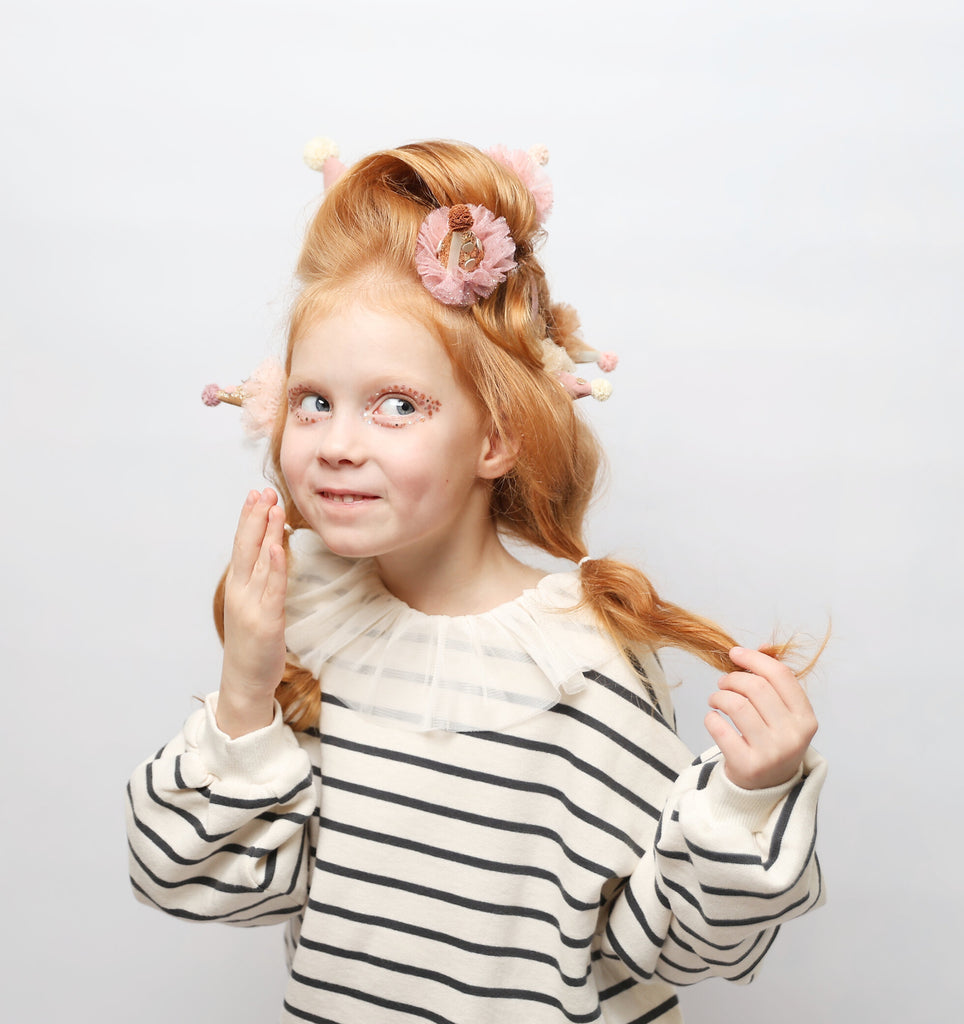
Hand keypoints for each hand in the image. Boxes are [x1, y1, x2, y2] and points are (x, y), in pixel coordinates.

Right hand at [217, 488, 287, 736]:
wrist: (245, 681)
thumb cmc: (253, 644)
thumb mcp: (255, 605)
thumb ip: (262, 580)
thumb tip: (272, 551)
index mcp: (238, 587)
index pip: (243, 545)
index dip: (250, 519)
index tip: (257, 494)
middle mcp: (240, 591)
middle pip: (246, 546)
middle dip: (255, 517)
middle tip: (262, 490)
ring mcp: (251, 605)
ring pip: (259, 561)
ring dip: (266, 532)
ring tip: (272, 507)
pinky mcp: (266, 621)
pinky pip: (271, 588)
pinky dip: (273, 566)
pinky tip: (276, 546)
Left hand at [704, 646, 817, 789]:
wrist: (766, 787)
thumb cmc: (772, 741)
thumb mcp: (782, 713)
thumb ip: (774, 680)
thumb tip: (762, 646)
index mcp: (805, 718)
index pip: (781, 676)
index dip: (754, 659)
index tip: (735, 653)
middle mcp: (793, 736)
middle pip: (756, 687)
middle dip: (733, 678)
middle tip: (723, 683)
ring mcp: (772, 753)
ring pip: (737, 705)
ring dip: (719, 696)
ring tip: (716, 700)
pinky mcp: (748, 765)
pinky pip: (720, 729)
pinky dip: (711, 718)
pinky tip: (713, 719)